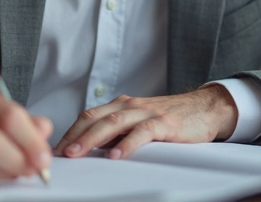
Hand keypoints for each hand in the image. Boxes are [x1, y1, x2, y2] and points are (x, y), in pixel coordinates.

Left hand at [54, 85, 237, 159]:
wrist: (205, 108)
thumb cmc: (170, 119)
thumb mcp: (138, 123)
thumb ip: (117, 132)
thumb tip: (90, 149)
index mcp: (121, 106)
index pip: (88, 116)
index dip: (70, 132)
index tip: (55, 149)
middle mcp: (130, 105)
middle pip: (95, 118)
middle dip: (74, 136)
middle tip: (59, 154)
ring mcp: (147, 112)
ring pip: (113, 123)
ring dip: (92, 139)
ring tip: (78, 153)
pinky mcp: (165, 123)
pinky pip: (142, 132)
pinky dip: (127, 144)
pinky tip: (116, 155)